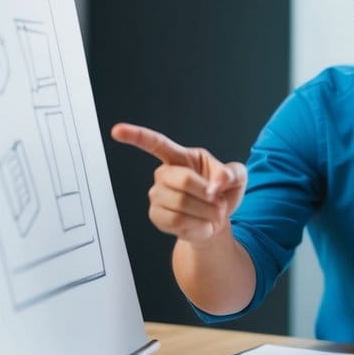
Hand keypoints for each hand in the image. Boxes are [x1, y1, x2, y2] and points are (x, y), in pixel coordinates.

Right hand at [110, 122, 245, 245]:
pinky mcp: (157, 216)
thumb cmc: (223, 193)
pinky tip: (201, 223)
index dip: (136, 136)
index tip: (117, 131)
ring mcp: (157, 196)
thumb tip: (216, 183)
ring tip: (212, 213)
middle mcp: (164, 175)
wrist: (217, 221)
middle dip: (207, 193)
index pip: (155, 143)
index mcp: (180, 157)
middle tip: (219, 201)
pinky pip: (178, 221)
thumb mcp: (237, 177)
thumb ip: (231, 173)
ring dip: (207, 211)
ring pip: (182, 204)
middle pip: (183, 180)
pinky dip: (199, 224)